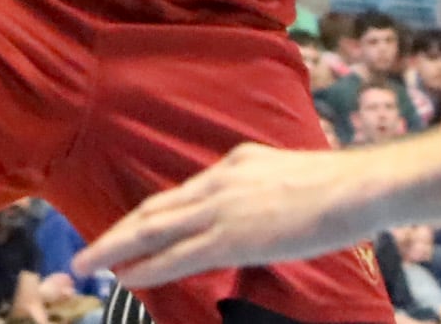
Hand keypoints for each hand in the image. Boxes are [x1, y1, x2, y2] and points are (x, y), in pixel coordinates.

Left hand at [75, 141, 388, 286]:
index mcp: (233, 164)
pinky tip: (125, 276)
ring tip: (89, 264)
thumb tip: (251, 210)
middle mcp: (218, 181)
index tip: (126, 231)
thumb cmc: (335, 187)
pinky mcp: (231, 237)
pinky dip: (146, 266)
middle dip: (118, 233)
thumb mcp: (285, 176)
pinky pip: (177, 255)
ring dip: (117, 248)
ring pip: (154, 230)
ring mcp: (222, 209)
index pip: (180, 195)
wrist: (353, 187)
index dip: (148, 217)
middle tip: (87, 252)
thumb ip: (259, 190)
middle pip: (155, 210)